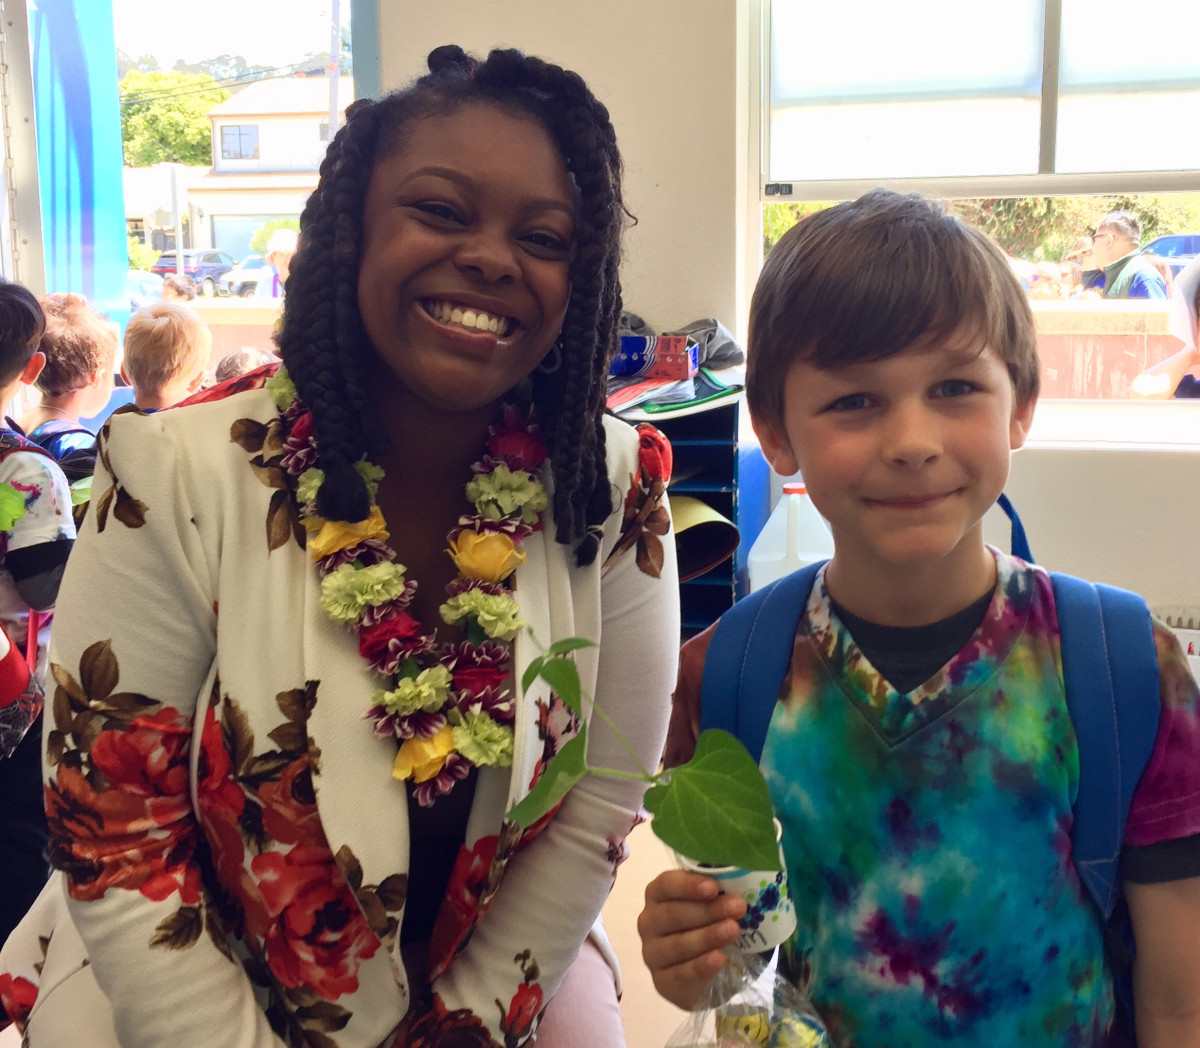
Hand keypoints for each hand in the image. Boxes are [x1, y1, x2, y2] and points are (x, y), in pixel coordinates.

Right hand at [637, 869, 746, 1009]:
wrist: (709, 971)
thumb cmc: (707, 924)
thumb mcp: (711, 903)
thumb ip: (717, 892)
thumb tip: (737, 880)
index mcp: (657, 895)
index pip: (666, 885)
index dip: (689, 885)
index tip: (714, 887)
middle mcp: (649, 922)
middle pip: (673, 914)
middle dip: (708, 910)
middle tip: (738, 907)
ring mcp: (652, 954)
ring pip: (677, 945)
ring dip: (707, 936)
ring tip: (733, 930)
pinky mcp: (662, 982)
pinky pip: (680, 975)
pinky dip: (700, 967)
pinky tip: (718, 959)